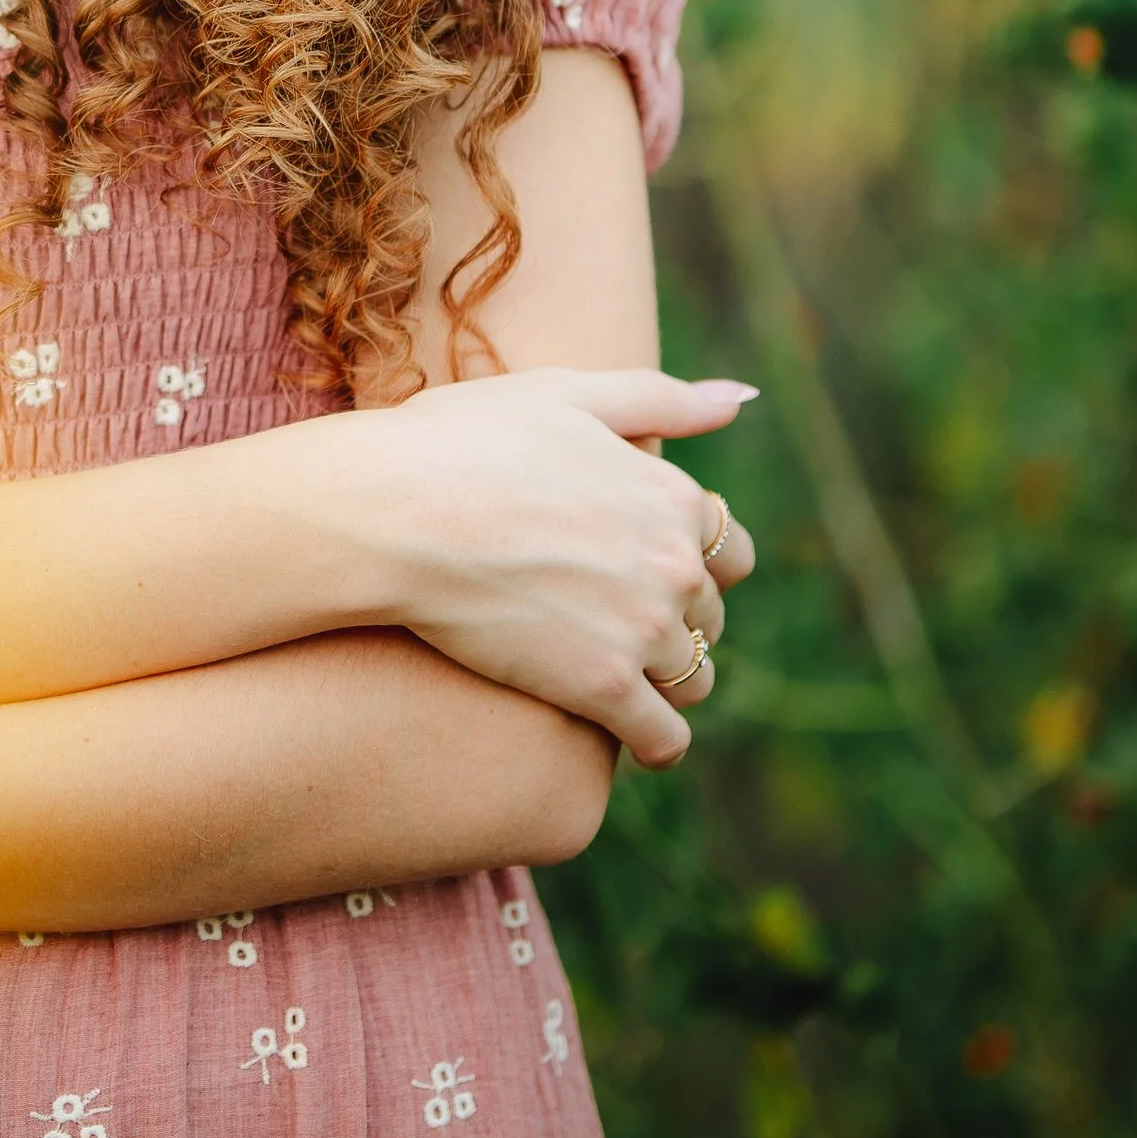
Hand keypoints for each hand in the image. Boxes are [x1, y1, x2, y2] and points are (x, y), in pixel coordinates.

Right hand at [334, 369, 758, 767]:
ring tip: (621, 679)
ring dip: (667, 682)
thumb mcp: (566, 394)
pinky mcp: (604, 690)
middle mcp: (675, 564)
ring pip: (693, 680)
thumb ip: (660, 399)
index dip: (694, 563)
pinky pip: (664, 739)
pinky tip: (628, 739)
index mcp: (671, 494)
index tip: (651, 572)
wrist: (395, 510)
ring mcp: (644, 630)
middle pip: (709, 617)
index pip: (728, 551)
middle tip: (620, 623)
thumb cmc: (463, 441)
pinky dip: (655, 743)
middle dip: (677, 621)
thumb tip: (741, 398)